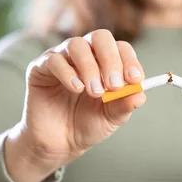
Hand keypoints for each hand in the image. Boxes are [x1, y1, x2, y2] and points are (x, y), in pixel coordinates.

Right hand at [5, 29, 145, 181]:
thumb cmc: (88, 124)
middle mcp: (85, 54)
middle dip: (110, 60)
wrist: (59, 143)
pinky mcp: (40, 68)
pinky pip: (53, 60)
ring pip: (77, 45)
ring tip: (94, 92)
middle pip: (100, 37)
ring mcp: (62, 58)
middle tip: (114, 85)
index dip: (130, 61)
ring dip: (89, 67)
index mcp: (106, 61)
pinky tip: (76, 89)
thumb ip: (125, 104)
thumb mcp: (112, 117)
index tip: (135, 79)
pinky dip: (67, 73)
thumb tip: (141, 94)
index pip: (121, 48)